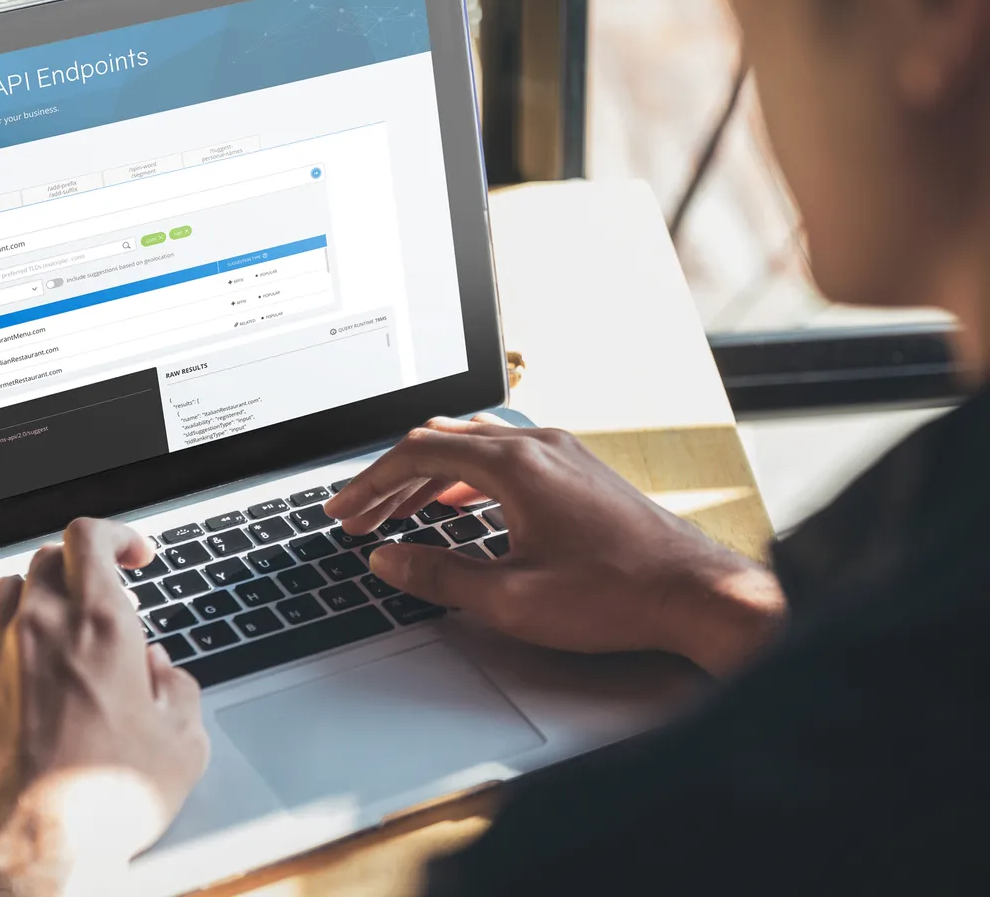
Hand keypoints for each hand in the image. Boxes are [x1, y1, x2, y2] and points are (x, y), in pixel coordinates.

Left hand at [0, 518, 208, 896]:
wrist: (33, 851)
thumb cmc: (104, 802)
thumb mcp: (183, 744)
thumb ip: (178, 689)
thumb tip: (160, 669)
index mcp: (100, 627)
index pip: (92, 537)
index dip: (118, 534)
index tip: (136, 554)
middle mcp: (43, 628)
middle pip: (50, 555)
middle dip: (84, 563)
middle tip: (108, 591)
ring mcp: (1, 656)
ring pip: (10, 585)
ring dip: (39, 590)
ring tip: (63, 616)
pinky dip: (10, 632)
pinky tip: (32, 660)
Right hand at [325, 416, 785, 675]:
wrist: (698, 594)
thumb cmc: (615, 595)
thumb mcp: (511, 599)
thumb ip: (439, 576)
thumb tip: (387, 560)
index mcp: (515, 465)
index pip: (418, 454)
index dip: (370, 483)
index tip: (343, 510)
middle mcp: (538, 445)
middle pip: (442, 443)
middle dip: (392, 479)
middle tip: (360, 515)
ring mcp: (562, 453)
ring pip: (473, 448)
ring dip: (428, 478)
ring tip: (395, 513)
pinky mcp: (579, 471)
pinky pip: (504, 457)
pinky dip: (465, 478)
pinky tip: (456, 507)